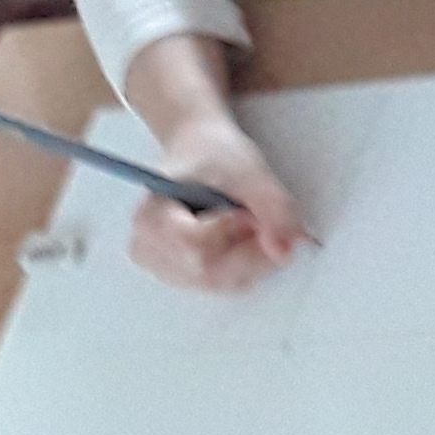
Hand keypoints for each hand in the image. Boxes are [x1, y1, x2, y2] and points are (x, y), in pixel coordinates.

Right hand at [122, 111, 306, 291]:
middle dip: (250, 250)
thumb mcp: (247, 170)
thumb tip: (285, 252)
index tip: (250, 212)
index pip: (193, 246)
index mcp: (151, 216)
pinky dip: (247, 264)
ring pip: (222, 282)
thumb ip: (272, 207)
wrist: (201, 150)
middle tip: (266, 220)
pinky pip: (226, 284)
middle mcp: (149, 250)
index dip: (231, 233)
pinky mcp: (186, 277)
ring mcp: (166, 268)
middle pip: (208, 271)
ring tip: (254, 222)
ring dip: (253, 258)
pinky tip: (247, 238)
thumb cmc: (215, 154)